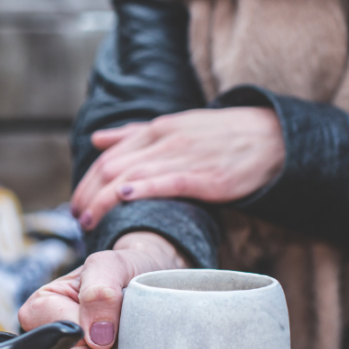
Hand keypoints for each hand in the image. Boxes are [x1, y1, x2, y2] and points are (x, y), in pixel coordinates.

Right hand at [18, 232, 188, 348]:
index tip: (113, 325)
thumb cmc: (127, 272)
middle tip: (122, 341)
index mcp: (42, 308)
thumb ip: (99, 291)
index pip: (60, 338)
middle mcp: (47, 342)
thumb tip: (96, 336)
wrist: (154, 288)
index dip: (91, 337)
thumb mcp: (112, 264)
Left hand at [71, 108, 285, 228]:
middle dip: (88, 195)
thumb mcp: (174, 126)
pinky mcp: (205, 175)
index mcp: (155, 130)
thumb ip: (133, 134)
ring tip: (89, 222)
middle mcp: (164, 140)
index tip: (76, 205)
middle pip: (111, 168)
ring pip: (130, 175)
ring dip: (103, 200)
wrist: (272, 137)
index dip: (86, 182)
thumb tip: (96, 140)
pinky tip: (122, 198)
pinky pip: (167, 181)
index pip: (107, 157)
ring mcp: (184, 157)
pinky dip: (142, 188)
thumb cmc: (219, 135)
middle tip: (77, 219)